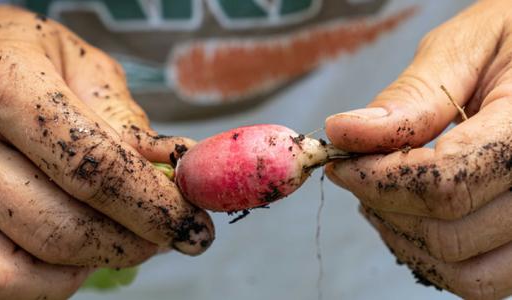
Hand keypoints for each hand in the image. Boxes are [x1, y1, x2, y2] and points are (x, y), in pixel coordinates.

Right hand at [0, 5, 213, 298]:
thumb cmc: (30, 56)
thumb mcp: (84, 67)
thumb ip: (125, 120)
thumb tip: (175, 171)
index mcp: (4, 82)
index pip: (93, 165)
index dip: (152, 206)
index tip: (192, 224)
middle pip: (62, 223)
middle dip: (135, 240)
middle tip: (173, 234)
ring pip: (31, 259)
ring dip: (100, 257)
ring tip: (130, 233)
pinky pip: (0, 277)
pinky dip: (54, 277)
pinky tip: (84, 247)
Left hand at [325, 0, 511, 298]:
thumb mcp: (467, 48)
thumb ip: (412, 96)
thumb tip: (344, 131)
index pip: (442, 183)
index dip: (376, 178)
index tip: (339, 161)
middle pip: (447, 233)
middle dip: (383, 204)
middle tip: (355, 171)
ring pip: (463, 271)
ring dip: (404, 236)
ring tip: (378, 193)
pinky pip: (479, 277)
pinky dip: (431, 254)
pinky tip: (409, 213)